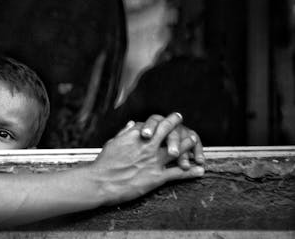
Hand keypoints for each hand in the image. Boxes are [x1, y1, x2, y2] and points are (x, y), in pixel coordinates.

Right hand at [90, 114, 204, 205]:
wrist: (100, 182)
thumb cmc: (103, 163)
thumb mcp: (112, 143)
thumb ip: (124, 133)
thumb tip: (131, 124)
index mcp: (135, 136)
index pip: (152, 123)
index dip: (162, 120)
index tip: (167, 117)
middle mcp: (147, 145)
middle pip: (167, 131)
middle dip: (175, 124)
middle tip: (181, 120)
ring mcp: (153, 161)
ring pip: (177, 149)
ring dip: (187, 145)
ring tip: (193, 140)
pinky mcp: (156, 177)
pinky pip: (177, 173)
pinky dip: (190, 172)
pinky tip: (199, 170)